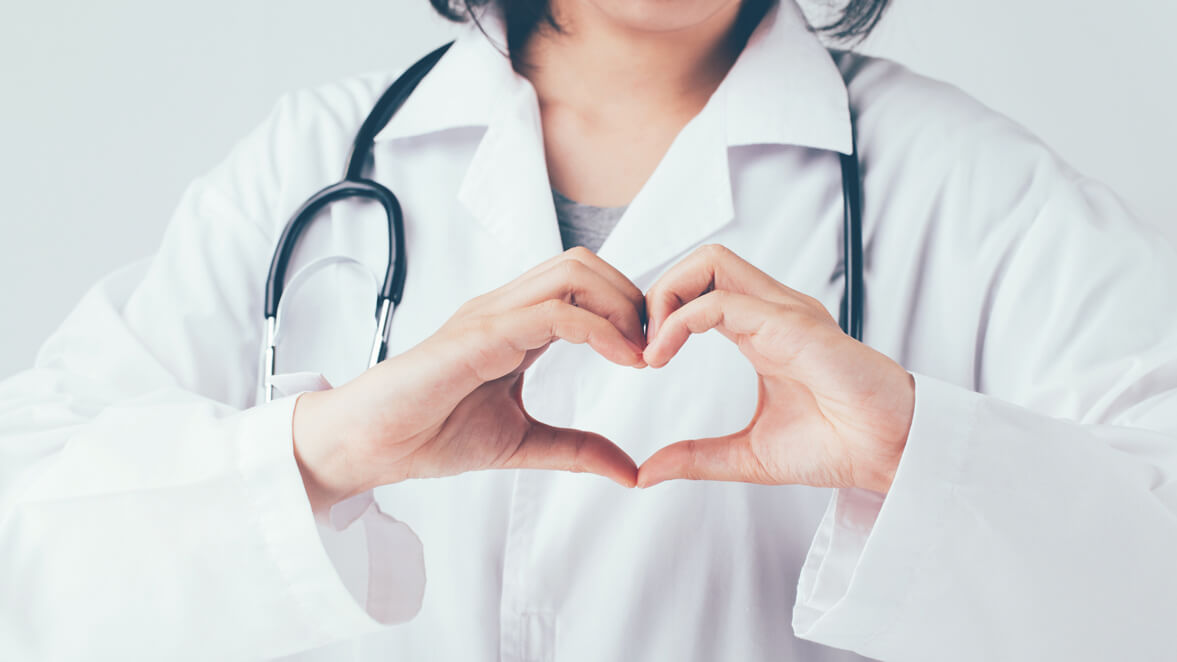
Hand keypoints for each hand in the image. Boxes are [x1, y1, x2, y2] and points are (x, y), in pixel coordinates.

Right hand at [293, 247, 647, 512]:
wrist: (371, 445)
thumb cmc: (430, 434)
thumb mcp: (523, 443)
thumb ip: (576, 450)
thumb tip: (630, 471)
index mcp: (515, 325)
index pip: (583, 285)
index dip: (626, 312)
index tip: (651, 357)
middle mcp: (505, 308)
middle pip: (584, 263)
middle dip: (631, 297)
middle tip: (654, 348)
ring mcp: (492, 314)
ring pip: (573, 272)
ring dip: (620, 305)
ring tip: (640, 353)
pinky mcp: (480, 333)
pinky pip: (553, 312)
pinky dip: (599, 329)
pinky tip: (622, 360)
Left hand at [636, 245, 914, 493]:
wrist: (892, 455)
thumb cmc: (838, 447)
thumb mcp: (748, 455)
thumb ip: (697, 458)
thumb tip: (646, 472)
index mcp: (763, 331)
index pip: (702, 288)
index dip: (661, 313)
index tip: (641, 360)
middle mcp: (772, 312)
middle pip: (703, 260)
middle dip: (658, 292)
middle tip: (640, 347)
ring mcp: (784, 313)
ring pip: (711, 262)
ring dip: (667, 296)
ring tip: (650, 349)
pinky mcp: (793, 326)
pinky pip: (723, 301)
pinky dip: (681, 320)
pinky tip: (663, 356)